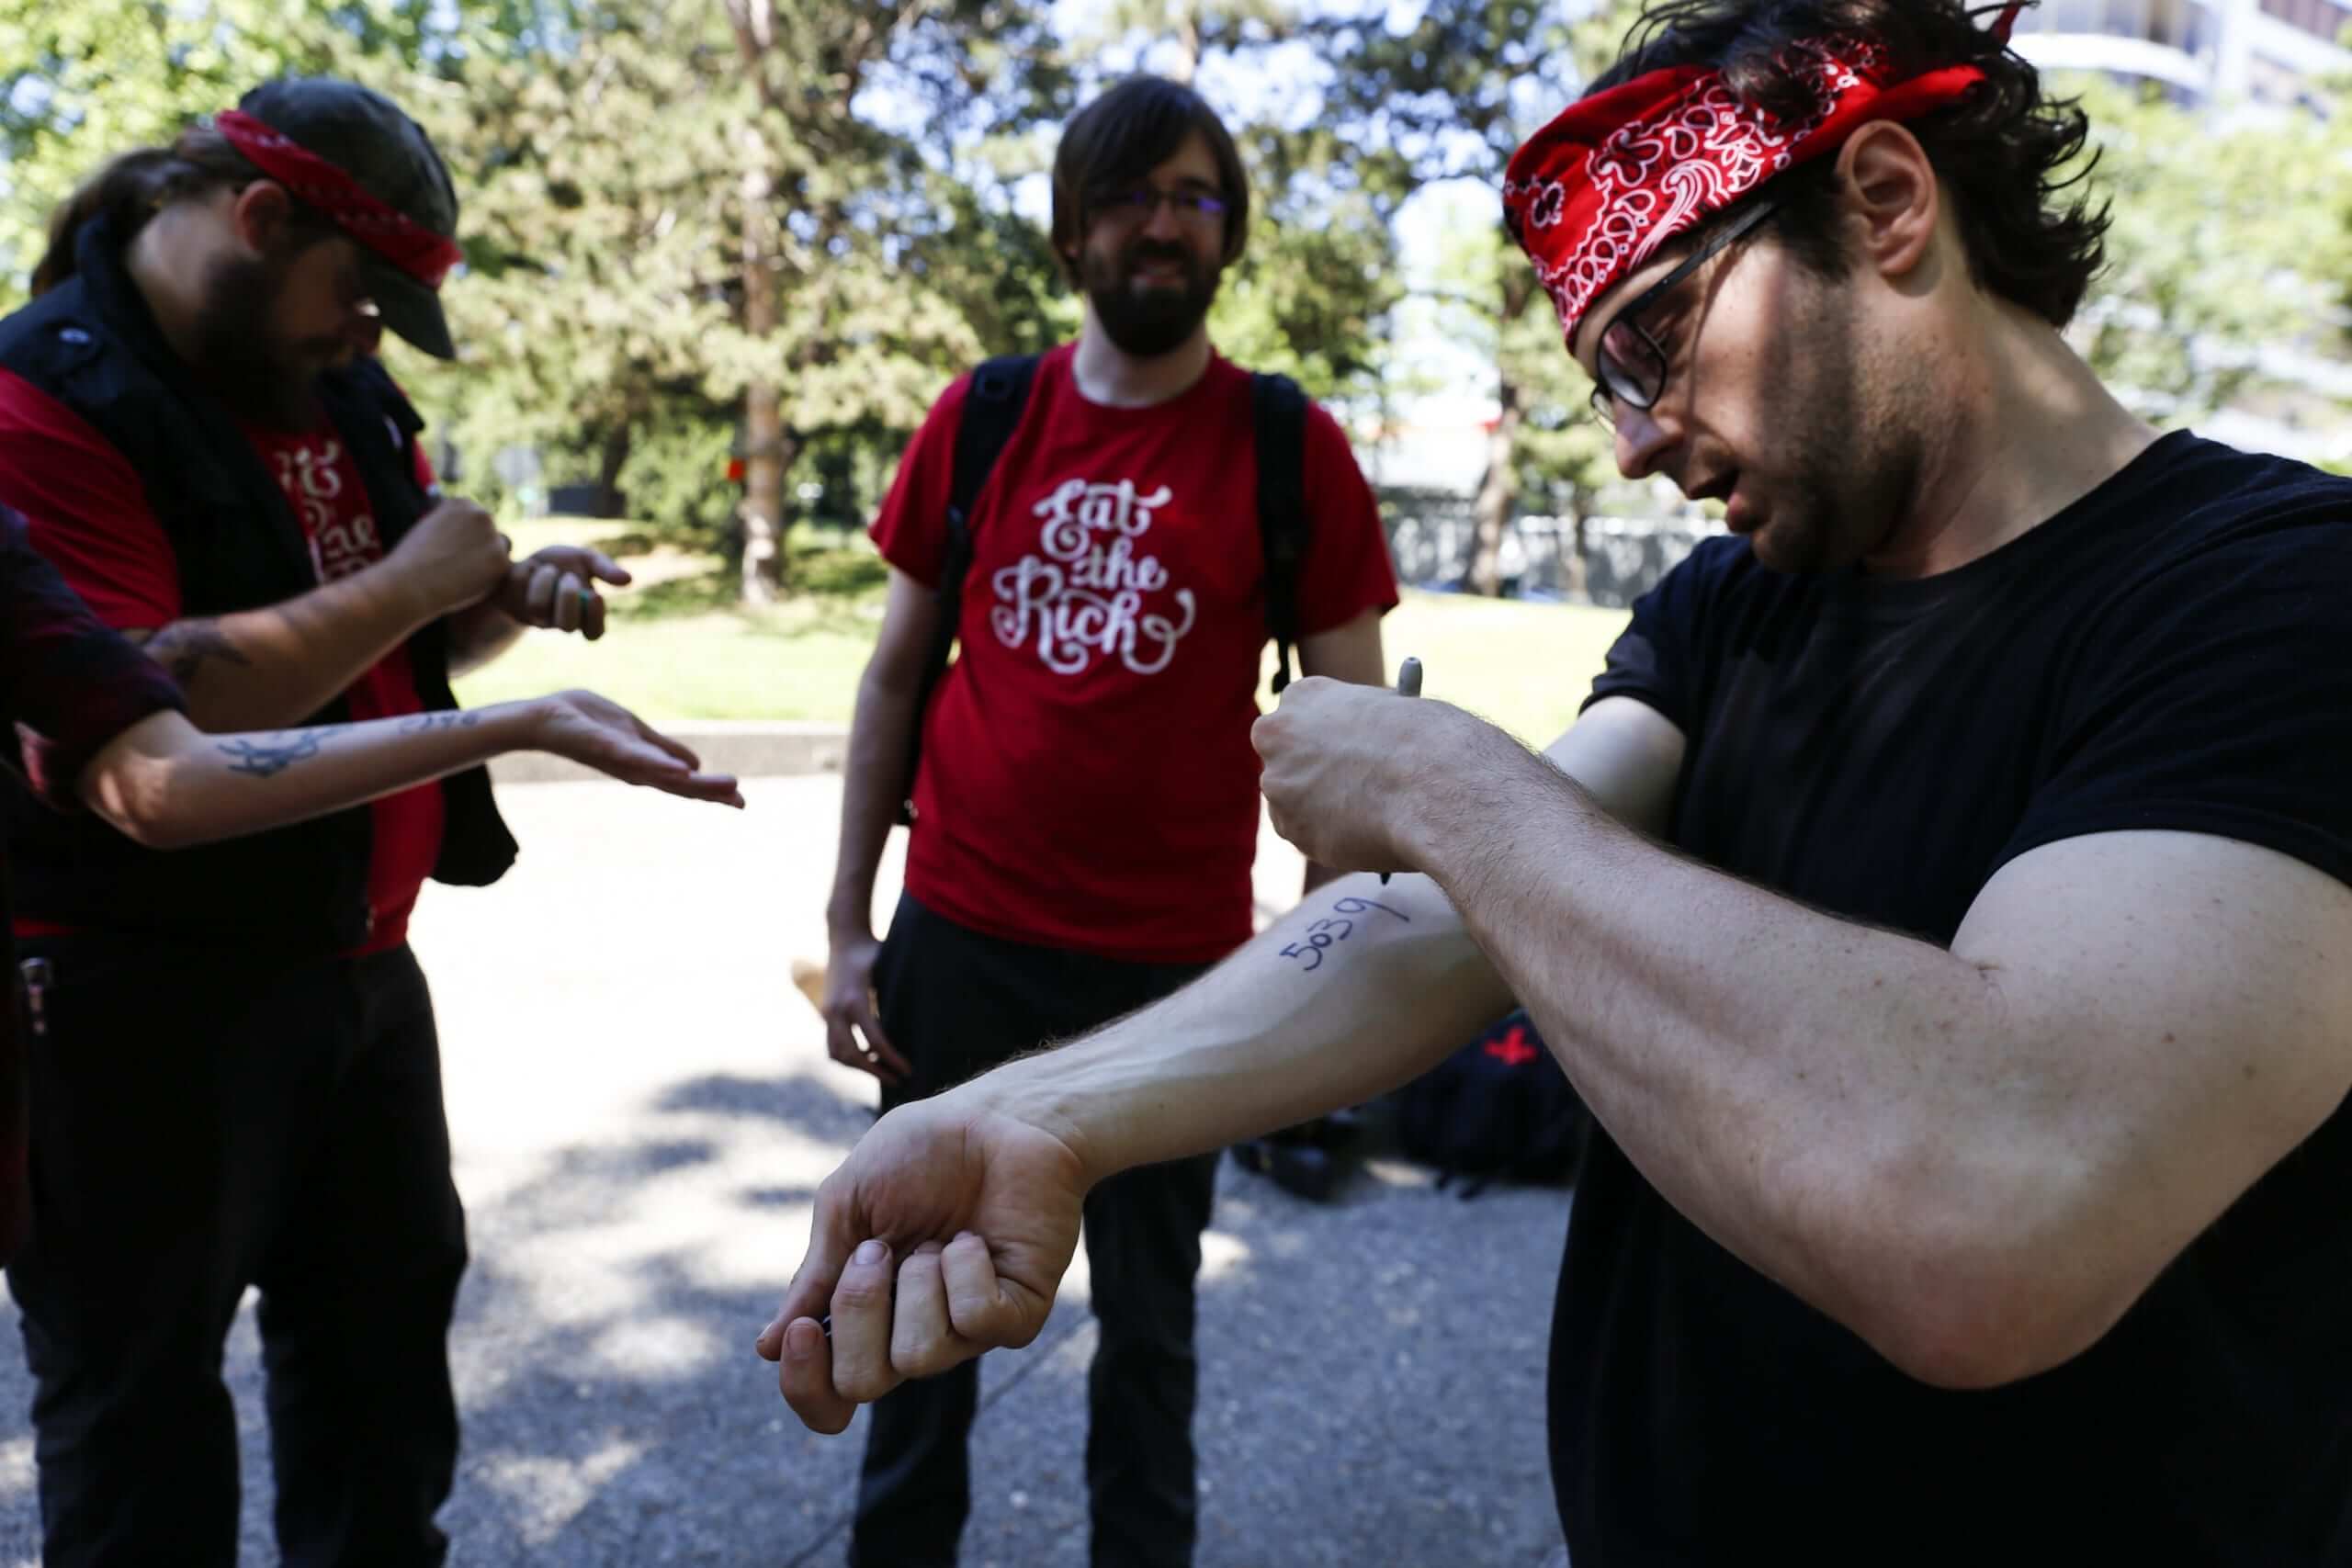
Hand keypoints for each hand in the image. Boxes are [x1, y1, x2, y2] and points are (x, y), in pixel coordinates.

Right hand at [386, 496, 510, 616]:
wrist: (409, 582)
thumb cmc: (410, 561)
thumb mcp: (429, 529)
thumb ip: (452, 527)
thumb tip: (466, 536)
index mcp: (462, 503)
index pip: (476, 521)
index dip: (467, 540)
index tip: (452, 552)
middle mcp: (481, 514)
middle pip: (492, 533)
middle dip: (482, 549)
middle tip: (460, 567)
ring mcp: (493, 535)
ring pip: (501, 551)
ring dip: (489, 562)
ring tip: (463, 576)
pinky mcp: (501, 559)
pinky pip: (502, 571)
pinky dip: (490, 580)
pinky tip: (468, 584)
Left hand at [489, 545, 631, 638]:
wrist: (528, 558)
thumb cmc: (564, 564)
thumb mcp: (586, 559)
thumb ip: (606, 569)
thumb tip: (628, 580)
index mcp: (583, 616)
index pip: (594, 633)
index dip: (594, 618)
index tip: (595, 595)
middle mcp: (560, 622)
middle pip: (566, 626)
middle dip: (569, 597)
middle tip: (569, 577)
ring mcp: (535, 617)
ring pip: (538, 607)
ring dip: (546, 580)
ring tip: (548, 569)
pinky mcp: (512, 605)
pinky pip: (519, 589)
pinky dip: (528, 570)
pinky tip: (530, 568)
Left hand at [526, 690, 745, 806]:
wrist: (542, 719)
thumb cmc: (584, 722)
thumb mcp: (634, 733)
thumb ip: (662, 748)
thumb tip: (695, 765)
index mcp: (645, 765)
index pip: (685, 782)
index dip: (712, 791)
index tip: (741, 802)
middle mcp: (636, 769)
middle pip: (680, 785)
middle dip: (711, 792)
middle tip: (741, 801)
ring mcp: (622, 760)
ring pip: (665, 775)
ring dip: (696, 782)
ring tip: (726, 786)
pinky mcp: (607, 746)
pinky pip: (636, 758)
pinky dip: (660, 765)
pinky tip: (682, 770)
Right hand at [755, 1091, 1087, 1432]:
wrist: (992, 1119)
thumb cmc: (917, 1157)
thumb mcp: (846, 1205)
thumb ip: (815, 1276)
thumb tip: (768, 1347)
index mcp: (863, 1317)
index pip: (828, 1396)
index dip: (804, 1382)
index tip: (801, 1331)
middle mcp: (911, 1335)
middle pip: (862, 1383)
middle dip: (859, 1310)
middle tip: (879, 1250)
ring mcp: (966, 1333)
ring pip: (918, 1356)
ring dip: (917, 1282)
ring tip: (938, 1239)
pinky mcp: (1016, 1317)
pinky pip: (977, 1321)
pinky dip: (965, 1271)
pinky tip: (973, 1241)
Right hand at [821, 931, 913, 1084]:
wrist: (843, 937)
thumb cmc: (872, 950)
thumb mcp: (889, 966)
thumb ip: (901, 991)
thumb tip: (930, 1018)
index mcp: (855, 999)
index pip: (874, 1040)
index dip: (892, 1059)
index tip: (908, 1070)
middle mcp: (836, 1009)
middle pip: (851, 1055)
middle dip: (874, 1071)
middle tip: (897, 1080)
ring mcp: (827, 1012)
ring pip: (836, 1054)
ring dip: (858, 1067)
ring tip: (883, 1072)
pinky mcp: (825, 1013)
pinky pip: (832, 1045)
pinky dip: (848, 1056)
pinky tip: (869, 1056)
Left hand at [1252, 676, 1472, 872]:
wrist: (1434, 785)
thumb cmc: (1429, 742)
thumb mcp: (1395, 713)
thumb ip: (1364, 729)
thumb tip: (1366, 753)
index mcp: (1304, 695)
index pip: (1300, 719)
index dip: (1325, 742)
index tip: (1343, 757)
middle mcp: (1278, 734)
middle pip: (1287, 761)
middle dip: (1311, 778)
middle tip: (1348, 794)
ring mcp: (1279, 783)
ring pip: (1294, 803)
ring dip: (1321, 811)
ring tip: (1373, 814)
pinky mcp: (1289, 829)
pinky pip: (1306, 837)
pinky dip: (1330, 840)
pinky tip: (1368, 832)